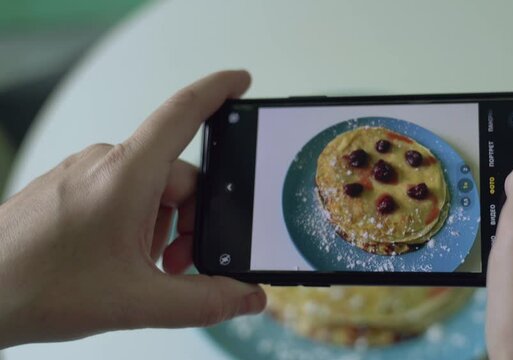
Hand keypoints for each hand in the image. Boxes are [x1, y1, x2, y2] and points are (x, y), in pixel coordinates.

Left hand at [0, 70, 265, 347]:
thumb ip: (203, 302)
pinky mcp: (72, 186)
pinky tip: (123, 260)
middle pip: (177, 174)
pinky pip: (123, 193)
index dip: (218, 90)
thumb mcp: (137, 300)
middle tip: (181, 262)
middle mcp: (105, 162)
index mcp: (127, 174)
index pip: (183, 112)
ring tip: (147, 268)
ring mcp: (85, 173)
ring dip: (165, 225)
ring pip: (151, 188)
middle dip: (193, 219)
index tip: (241, 82)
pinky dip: (138, 222)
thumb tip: (246, 297)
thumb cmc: (36, 286)